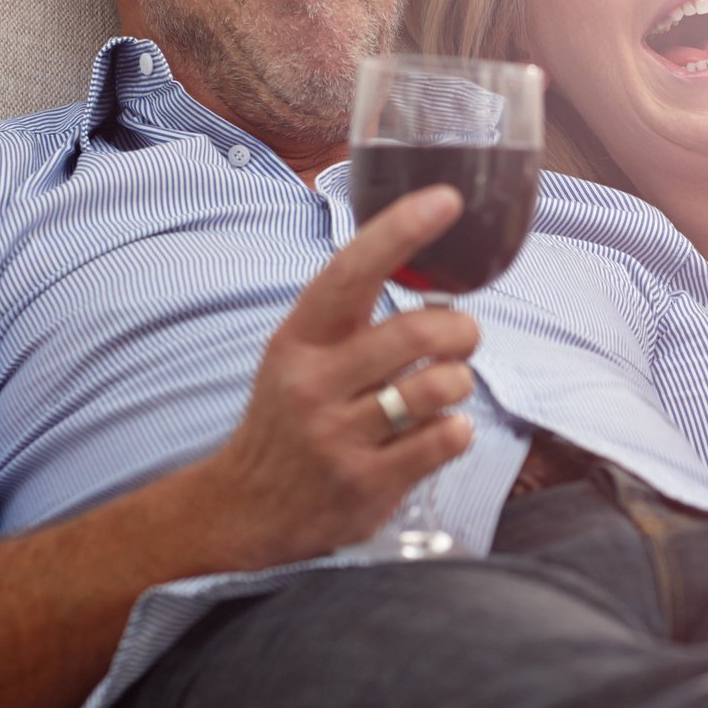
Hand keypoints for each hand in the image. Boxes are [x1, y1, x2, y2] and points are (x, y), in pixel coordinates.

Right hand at [196, 185, 480, 567]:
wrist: (244, 507)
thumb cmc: (289, 417)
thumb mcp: (300, 355)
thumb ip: (353, 317)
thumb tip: (425, 261)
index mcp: (299, 339)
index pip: (351, 271)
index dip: (401, 231)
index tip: (445, 200)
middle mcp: (314, 383)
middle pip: (417, 333)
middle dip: (462, 331)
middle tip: (463, 339)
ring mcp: (337, 436)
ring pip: (438, 387)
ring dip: (458, 382)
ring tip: (444, 388)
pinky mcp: (365, 484)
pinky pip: (443, 440)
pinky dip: (456, 430)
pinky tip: (438, 431)